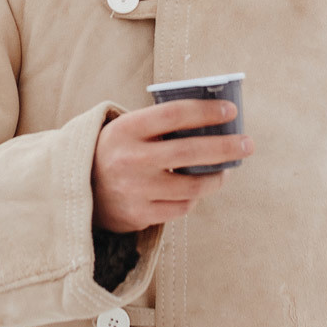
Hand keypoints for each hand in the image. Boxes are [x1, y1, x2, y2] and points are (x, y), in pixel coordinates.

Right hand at [91, 101, 251, 233]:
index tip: (230, 111)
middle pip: (190, 151)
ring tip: (227, 171)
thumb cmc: (115, 152)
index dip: (206, 112)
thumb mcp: (127, 129)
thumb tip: (213, 119)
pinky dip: (194, 197)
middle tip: (247, 144)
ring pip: (193, 185)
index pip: (175, 115)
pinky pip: (182, 206)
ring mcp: (135, 190)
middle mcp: (130, 159)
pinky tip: (197, 189)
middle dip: (226, 147)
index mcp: (126, 129)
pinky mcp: (140, 215)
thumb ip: (160, 124)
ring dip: (217, 178)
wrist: (78, 190)